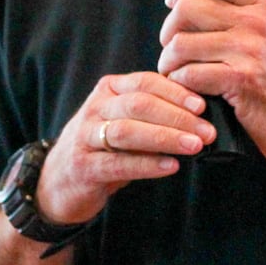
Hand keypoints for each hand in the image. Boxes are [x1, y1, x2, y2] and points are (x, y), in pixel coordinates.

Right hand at [34, 71, 217, 223]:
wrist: (58, 182)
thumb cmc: (105, 148)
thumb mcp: (126, 122)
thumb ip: (154, 113)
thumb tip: (201, 115)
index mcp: (110, 89)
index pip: (146, 82)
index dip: (176, 93)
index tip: (203, 106)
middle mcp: (96, 107)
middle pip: (139, 104)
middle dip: (177, 117)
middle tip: (207, 131)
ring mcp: (85, 136)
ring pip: (128, 131)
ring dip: (165, 138)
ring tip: (194, 146)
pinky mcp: (82, 166)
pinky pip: (118, 163)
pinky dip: (147, 164)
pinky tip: (171, 166)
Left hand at [158, 0, 265, 174]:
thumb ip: (243, 24)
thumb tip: (200, 13)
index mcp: (262, 10)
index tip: (174, 0)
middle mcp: (256, 24)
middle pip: (187, 8)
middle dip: (168, 32)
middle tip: (172, 50)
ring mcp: (249, 50)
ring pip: (181, 43)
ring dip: (169, 63)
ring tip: (177, 74)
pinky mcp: (240, 79)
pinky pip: (189, 74)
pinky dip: (181, 85)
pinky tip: (189, 91)